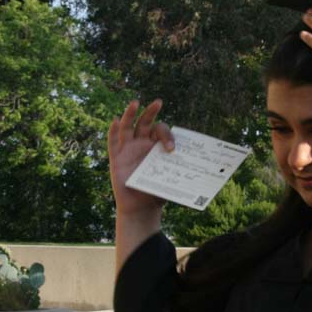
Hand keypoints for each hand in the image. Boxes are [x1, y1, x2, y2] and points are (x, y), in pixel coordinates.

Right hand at [108, 98, 174, 218]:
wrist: (141, 208)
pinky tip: (116, 121)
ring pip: (128, 127)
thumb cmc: (157, 193)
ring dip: (130, 114)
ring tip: (135, 103)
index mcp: (156, 147)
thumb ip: (179, 176)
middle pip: (145, 123)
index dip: (167, 136)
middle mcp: (142, 144)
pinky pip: (113, 142)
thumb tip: (198, 173)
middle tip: (158, 103)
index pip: (161, 132)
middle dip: (151, 112)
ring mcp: (128, 149)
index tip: (171, 149)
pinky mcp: (116, 158)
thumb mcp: (171, 182)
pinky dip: (113, 131)